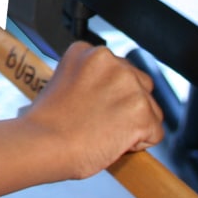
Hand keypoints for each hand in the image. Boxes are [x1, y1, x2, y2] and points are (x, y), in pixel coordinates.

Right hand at [22, 41, 164, 178]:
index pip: (118, 70)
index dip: (109, 93)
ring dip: (134, 125)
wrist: (42, 143)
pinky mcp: (143, 113)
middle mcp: (112, 62)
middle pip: (140, 85)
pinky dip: (139, 144)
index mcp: (89, 52)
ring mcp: (130, 87)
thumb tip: (109, 96)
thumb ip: (89, 80)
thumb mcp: (62, 83)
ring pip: (151, 111)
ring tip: (103, 134)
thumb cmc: (45, 123)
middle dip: (128, 105)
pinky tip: (112, 143)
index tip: (92, 106)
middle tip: (100, 123)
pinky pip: (155, 134)